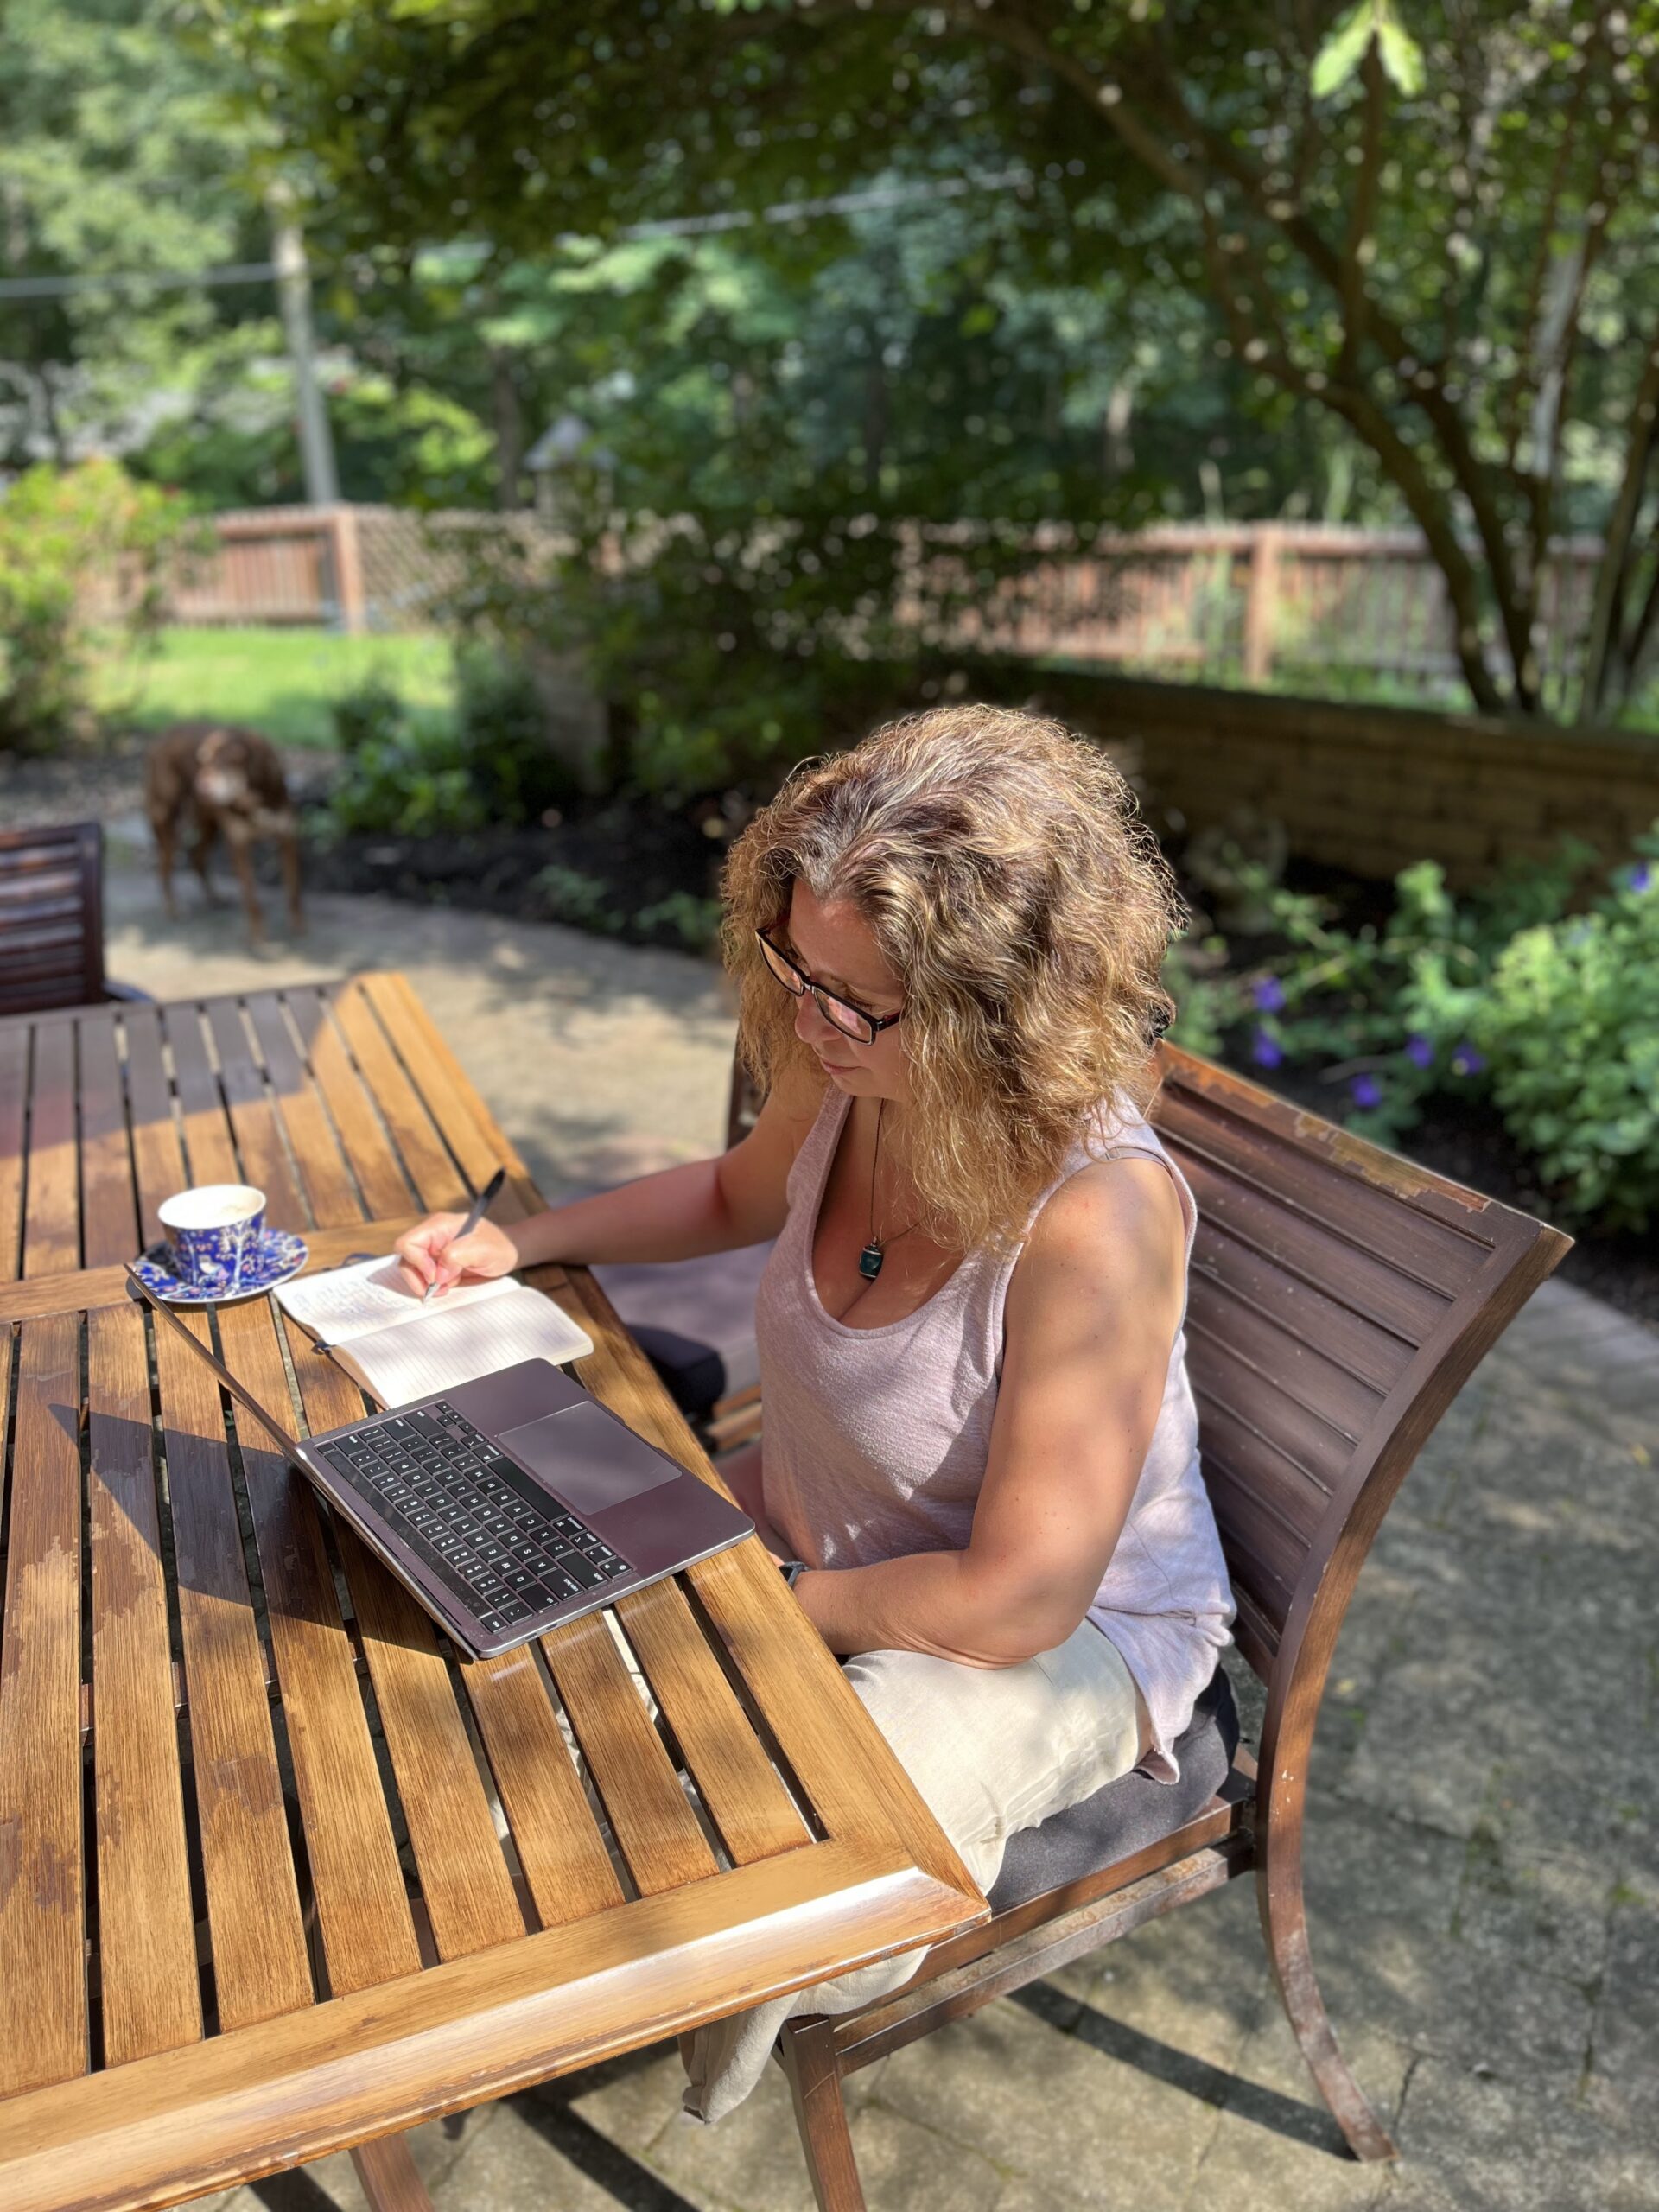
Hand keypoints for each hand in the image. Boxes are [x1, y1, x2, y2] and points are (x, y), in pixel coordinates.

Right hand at [393, 1213, 518, 1298]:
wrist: (509, 1252)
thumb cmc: (499, 1245)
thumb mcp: (482, 1249)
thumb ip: (456, 1256)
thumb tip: (438, 1275)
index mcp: (438, 1226)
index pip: (408, 1243)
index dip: (417, 1262)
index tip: (436, 1276)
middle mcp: (432, 1238)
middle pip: (406, 1259)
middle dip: (417, 1278)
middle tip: (435, 1290)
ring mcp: (434, 1251)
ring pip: (412, 1270)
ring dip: (424, 1284)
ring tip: (443, 1289)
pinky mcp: (438, 1264)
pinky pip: (425, 1277)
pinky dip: (432, 1286)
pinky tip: (447, 1287)